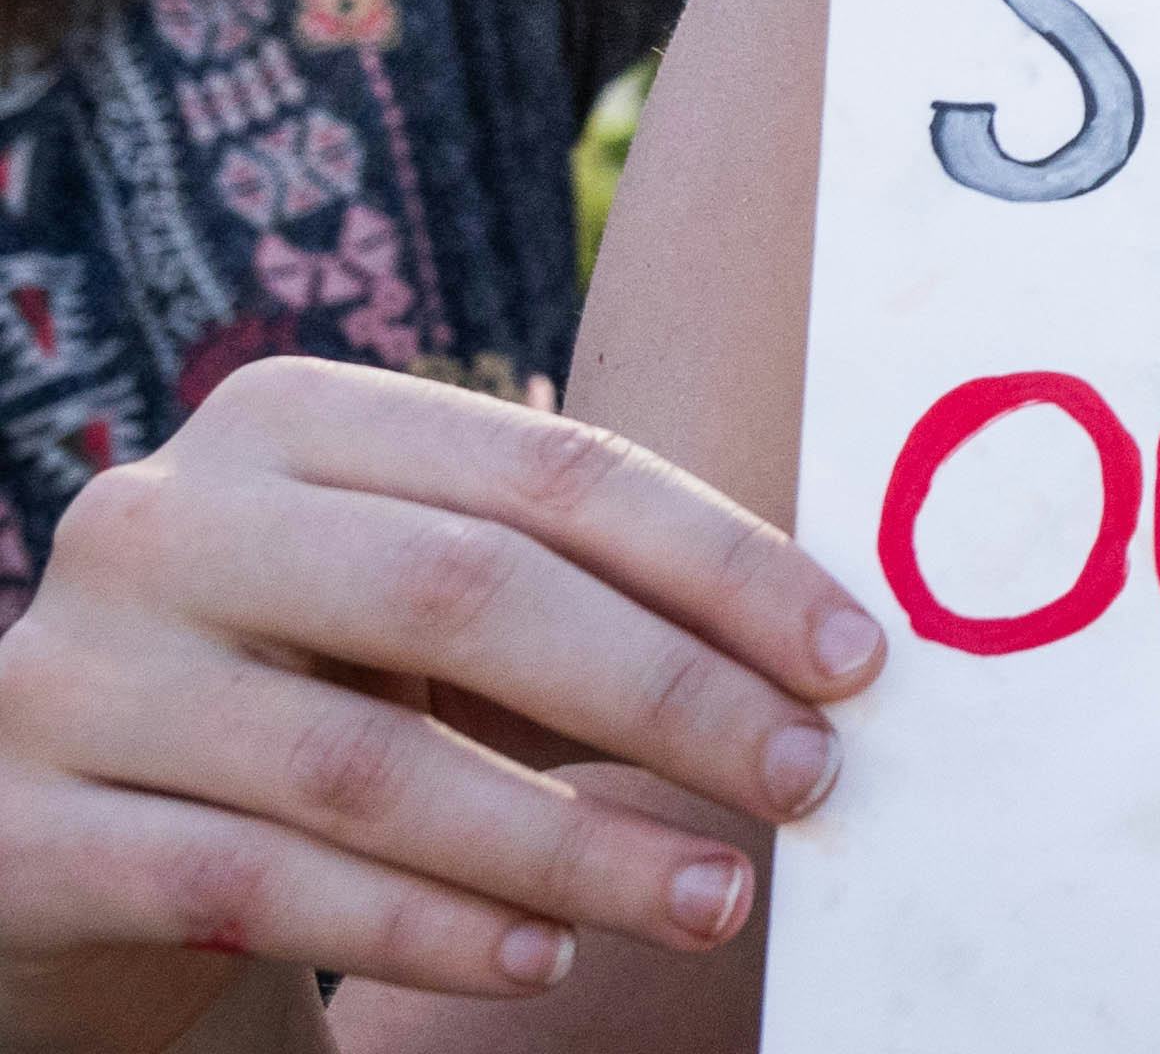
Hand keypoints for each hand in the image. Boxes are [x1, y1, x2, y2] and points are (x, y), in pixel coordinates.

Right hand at [0, 360, 883, 1048]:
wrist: (58, 837)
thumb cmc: (303, 697)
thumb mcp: (419, 620)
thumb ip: (581, 605)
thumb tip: (824, 664)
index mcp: (286, 420)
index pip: (550, 471)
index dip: (721, 565)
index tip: (856, 659)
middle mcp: (164, 521)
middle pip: (466, 595)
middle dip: (668, 697)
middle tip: (809, 780)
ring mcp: (77, 676)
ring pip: (368, 764)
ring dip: (572, 843)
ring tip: (710, 897)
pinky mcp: (25, 834)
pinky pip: (259, 885)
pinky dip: (422, 930)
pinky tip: (542, 959)